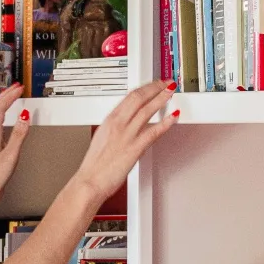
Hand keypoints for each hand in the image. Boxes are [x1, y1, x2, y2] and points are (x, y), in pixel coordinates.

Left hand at [0, 82, 32, 206]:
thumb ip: (19, 135)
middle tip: (16, 88)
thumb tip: (25, 116)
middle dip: (5, 96)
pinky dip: (3, 116)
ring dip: (3, 104)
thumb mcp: (11, 155)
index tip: (19, 88)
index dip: (10, 96)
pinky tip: (8, 121)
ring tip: (11, 98)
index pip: (0, 108)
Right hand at [76, 78, 175, 201]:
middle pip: (139, 97)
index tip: (152, 85)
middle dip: (155, 87)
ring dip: (162, 98)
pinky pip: (154, 132)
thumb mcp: (102, 138)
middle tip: (165, 83)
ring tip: (171, 92)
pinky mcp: (135, 148)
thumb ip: (116, 129)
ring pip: (147, 110)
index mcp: (109, 120)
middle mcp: (118, 124)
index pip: (129, 96)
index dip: (144, 88)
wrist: (90, 180)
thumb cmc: (95, 165)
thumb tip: (126, 126)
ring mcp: (127, 135)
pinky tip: (173, 117)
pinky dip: (166, 122)